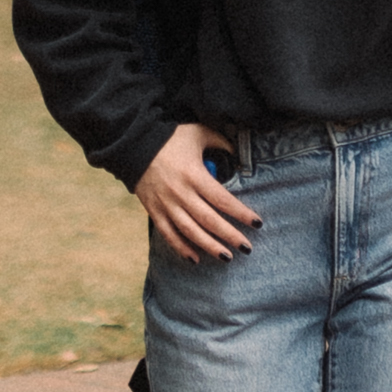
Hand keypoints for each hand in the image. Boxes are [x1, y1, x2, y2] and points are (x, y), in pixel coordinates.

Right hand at [133, 128, 258, 261]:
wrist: (133, 143)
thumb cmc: (170, 136)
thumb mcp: (198, 132)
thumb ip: (220, 141)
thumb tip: (236, 153)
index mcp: (194, 174)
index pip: (223, 199)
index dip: (241, 213)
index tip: (257, 223)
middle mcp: (181, 193)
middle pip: (209, 220)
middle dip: (230, 236)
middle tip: (247, 247)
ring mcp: (166, 204)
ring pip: (190, 231)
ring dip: (209, 247)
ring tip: (227, 257)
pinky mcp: (154, 210)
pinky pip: (168, 234)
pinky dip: (181, 248)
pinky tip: (195, 259)